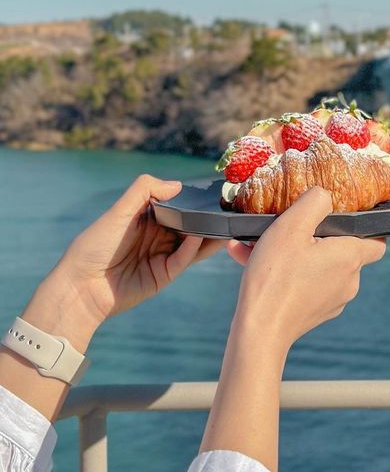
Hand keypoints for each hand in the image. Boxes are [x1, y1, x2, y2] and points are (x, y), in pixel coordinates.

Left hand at [1, 175, 223, 421]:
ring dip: (208, 235)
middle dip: (205, 217)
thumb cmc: (94, 245)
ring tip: (226, 224)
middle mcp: (156, 236)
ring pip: (191, 243)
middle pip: (188, 225)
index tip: (211, 192)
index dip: (192, 200)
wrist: (81, 287)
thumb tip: (177, 184)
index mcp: (145, 218)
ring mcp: (161, 256)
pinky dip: (193, 249)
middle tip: (227, 207)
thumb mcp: (118, 211)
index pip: (176, 206)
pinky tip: (199, 237)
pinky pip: (182, 260)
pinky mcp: (163, 276)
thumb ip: (145, 191)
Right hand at [227, 186, 385, 353]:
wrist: (258, 331)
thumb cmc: (276, 277)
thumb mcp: (292, 225)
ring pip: (316, 265)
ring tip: (258, 243)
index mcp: (351, 257)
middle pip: (341, 249)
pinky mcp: (314, 312)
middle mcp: (349, 281)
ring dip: (292, 251)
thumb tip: (325, 195)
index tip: (343, 215)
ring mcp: (333, 300)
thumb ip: (314, 202)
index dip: (365, 225)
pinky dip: (284, 271)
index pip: (377, 239)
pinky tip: (250, 259)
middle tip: (288, 225)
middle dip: (314, 235)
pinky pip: (303, 282)